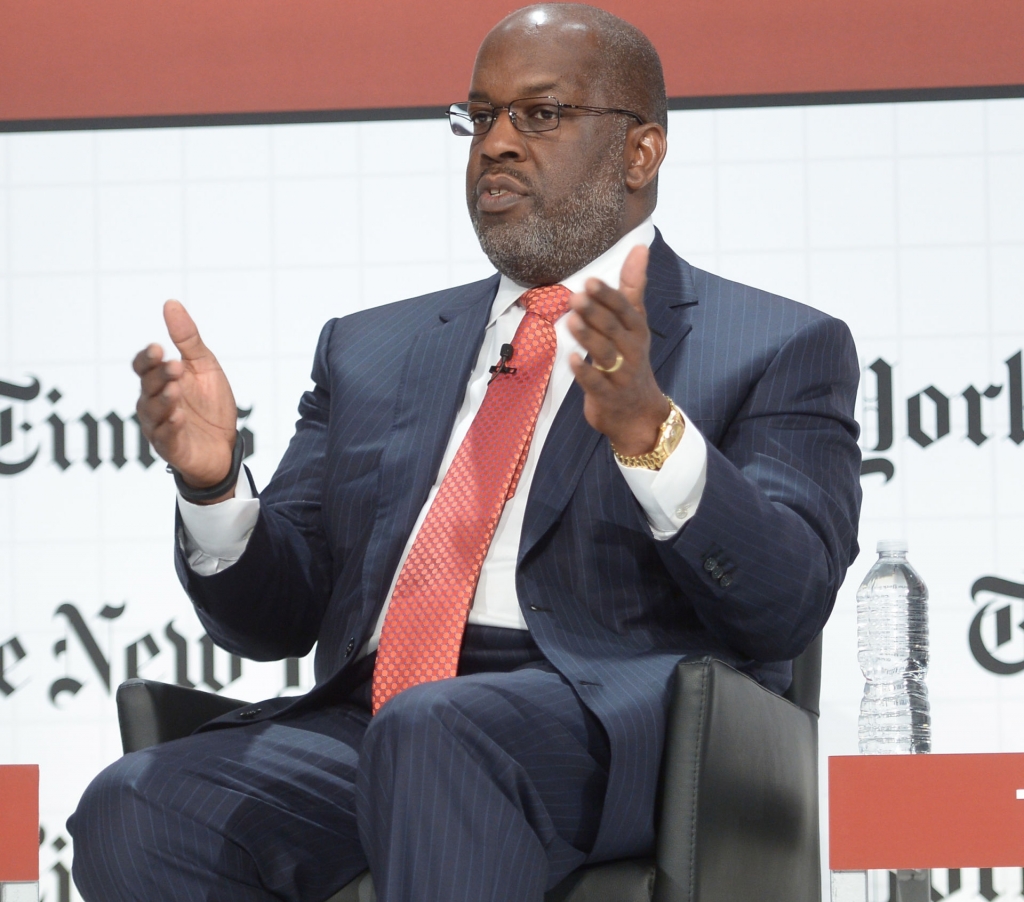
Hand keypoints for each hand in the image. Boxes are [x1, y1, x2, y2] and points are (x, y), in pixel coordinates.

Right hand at [133, 301, 238, 500]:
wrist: (225, 445)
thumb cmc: (210, 405)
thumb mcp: (204, 367)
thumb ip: (188, 339)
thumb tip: (171, 303)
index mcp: (159, 381)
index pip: (143, 366)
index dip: (147, 358)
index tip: (158, 348)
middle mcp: (153, 403)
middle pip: (148, 386)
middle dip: (160, 375)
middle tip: (174, 365)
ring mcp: (159, 426)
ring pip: (154, 411)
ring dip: (164, 400)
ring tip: (176, 389)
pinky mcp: (171, 447)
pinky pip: (166, 437)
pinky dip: (170, 427)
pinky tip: (179, 418)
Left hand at [567, 245, 669, 455]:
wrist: (638, 413)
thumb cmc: (631, 359)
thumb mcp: (635, 323)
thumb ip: (633, 286)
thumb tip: (639, 246)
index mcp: (637, 330)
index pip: (626, 310)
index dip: (609, 296)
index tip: (591, 281)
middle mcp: (632, 350)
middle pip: (614, 329)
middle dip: (596, 313)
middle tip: (576, 296)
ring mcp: (621, 375)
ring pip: (605, 354)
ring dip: (588, 337)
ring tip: (571, 321)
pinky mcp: (608, 395)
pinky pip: (596, 383)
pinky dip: (584, 372)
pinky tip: (569, 359)